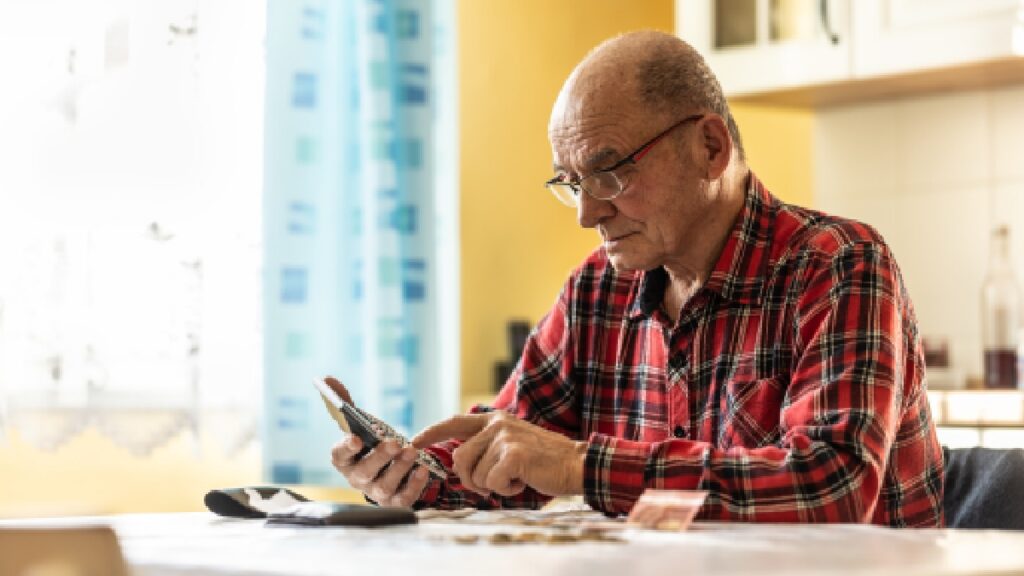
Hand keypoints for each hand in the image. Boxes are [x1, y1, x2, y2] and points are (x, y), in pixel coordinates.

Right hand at [325, 376, 429, 506]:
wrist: (388, 471)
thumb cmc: (370, 445)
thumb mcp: (359, 425)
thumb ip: (345, 405)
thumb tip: (327, 379)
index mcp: (345, 460)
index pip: (339, 455)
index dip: (345, 447)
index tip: (355, 437)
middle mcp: (357, 479)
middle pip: (364, 472)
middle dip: (379, 457)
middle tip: (394, 443)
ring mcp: (376, 492)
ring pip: (384, 486)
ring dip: (399, 469)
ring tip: (412, 451)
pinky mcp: (394, 502)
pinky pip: (403, 499)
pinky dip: (413, 486)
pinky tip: (423, 470)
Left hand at [412, 411, 585, 497]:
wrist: (574, 464)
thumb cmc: (542, 461)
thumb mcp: (511, 445)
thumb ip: (486, 446)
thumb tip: (458, 461)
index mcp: (494, 419)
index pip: (454, 422)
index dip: (431, 432)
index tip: (413, 442)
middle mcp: (497, 424)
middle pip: (459, 458)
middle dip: (471, 479)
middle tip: (495, 482)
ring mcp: (505, 437)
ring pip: (475, 474)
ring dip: (492, 485)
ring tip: (515, 477)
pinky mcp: (513, 454)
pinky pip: (492, 482)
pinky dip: (506, 490)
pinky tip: (522, 481)